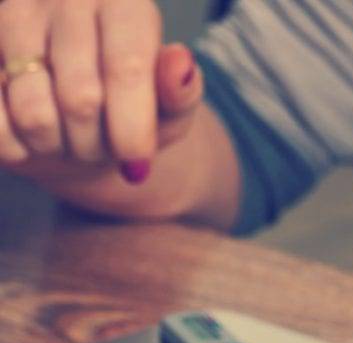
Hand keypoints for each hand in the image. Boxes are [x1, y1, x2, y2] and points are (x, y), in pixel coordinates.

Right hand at [0, 0, 201, 184]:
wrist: (78, 118)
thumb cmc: (132, 109)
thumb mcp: (171, 108)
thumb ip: (181, 92)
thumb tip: (180, 64)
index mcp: (122, 2)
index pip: (126, 68)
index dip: (132, 127)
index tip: (137, 161)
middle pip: (80, 98)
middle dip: (96, 145)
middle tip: (102, 148)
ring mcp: (11, 19)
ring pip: (34, 114)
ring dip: (57, 147)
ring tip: (70, 138)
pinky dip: (17, 147)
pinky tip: (32, 137)